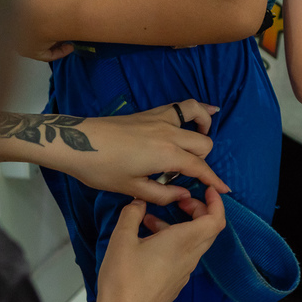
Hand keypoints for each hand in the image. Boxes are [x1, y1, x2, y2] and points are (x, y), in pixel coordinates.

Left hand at [13, 0, 72, 60]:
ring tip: (64, 37)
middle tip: (53, 27)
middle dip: (38, 32)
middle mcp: (14, 33)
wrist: (43, 13)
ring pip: (36, 45)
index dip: (29, 17)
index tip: (42, 15)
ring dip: (50, 42)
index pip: (16, 19)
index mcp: (10, 15)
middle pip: (25, 35)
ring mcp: (22, 45)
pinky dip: (58, 52)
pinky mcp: (34, 52)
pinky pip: (46, 55)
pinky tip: (70, 46)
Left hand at [53, 101, 230, 203]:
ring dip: (204, 127)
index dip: (214, 180)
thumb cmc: (102, 168)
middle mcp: (170, 133)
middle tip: (186, 174)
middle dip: (203, 160)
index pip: (200, 168)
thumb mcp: (131, 189)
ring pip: (197, 114)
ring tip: (201, 138)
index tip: (224, 190)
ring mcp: (162, 118)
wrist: (77, 142)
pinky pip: (182, 106)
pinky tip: (205, 112)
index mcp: (167, 155)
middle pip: (204, 143)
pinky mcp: (152, 112)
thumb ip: (162, 194)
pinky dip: (197, 109)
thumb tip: (184, 195)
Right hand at [92, 187, 226, 301]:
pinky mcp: (175, 283)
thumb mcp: (122, 239)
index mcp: (183, 242)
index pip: (215, 219)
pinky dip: (175, 243)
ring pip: (194, 243)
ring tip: (152, 221)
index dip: (216, 202)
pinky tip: (149, 243)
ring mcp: (184, 272)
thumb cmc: (124, 280)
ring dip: (181, 227)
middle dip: (199, 210)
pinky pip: (184, 256)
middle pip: (208, 229)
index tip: (207, 190)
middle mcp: (189, 257)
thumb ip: (132, 214)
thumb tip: (138, 202)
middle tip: (180, 202)